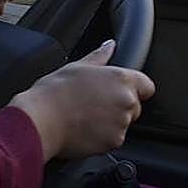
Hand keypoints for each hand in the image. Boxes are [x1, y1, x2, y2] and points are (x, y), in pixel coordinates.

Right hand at [10, 40, 155, 162]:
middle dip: (119, 107)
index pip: (147, 86)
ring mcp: (121, 123)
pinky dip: (102, 137)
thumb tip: (109, 45)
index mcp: (121, 78)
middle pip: (135, 106)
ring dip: (110, 122)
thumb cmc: (54, 93)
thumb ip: (100, 56)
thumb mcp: (77, 66)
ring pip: (123, 123)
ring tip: (86, 116)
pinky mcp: (113, 142)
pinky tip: (84, 129)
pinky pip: (113, 139)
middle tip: (95, 104)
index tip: (119, 91)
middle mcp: (126, 100)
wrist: (41, 120)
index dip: (135, 89)